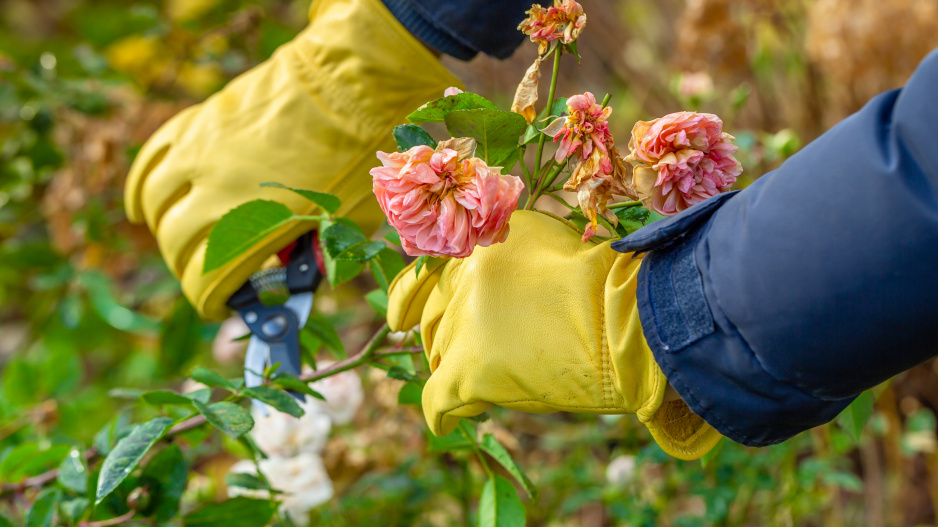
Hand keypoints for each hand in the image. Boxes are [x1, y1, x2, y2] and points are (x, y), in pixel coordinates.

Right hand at [124, 0, 459, 319]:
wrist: (354, 82)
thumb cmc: (361, 154)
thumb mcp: (349, 220)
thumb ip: (320, 255)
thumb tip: (302, 278)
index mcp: (257, 224)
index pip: (208, 279)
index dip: (210, 300)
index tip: (220, 305)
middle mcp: (218, 190)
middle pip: (176, 244)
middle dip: (188, 268)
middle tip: (209, 274)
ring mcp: (201, 152)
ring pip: (155, 203)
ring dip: (161, 229)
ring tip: (178, 241)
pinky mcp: (200, 122)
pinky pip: (153, 158)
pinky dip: (142, 186)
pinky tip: (143, 205)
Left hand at [387, 210, 720, 459]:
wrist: (624, 318)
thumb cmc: (599, 278)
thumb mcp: (545, 236)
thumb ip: (502, 245)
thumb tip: (482, 256)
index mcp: (475, 249)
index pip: (423, 276)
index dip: (409, 299)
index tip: (400, 318)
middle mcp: (460, 284)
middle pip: (433, 320)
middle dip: (445, 336)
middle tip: (468, 350)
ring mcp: (462, 327)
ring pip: (438, 356)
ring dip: (455, 367)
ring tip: (483, 376)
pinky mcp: (469, 372)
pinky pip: (437, 399)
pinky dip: (441, 410)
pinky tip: (448, 416)